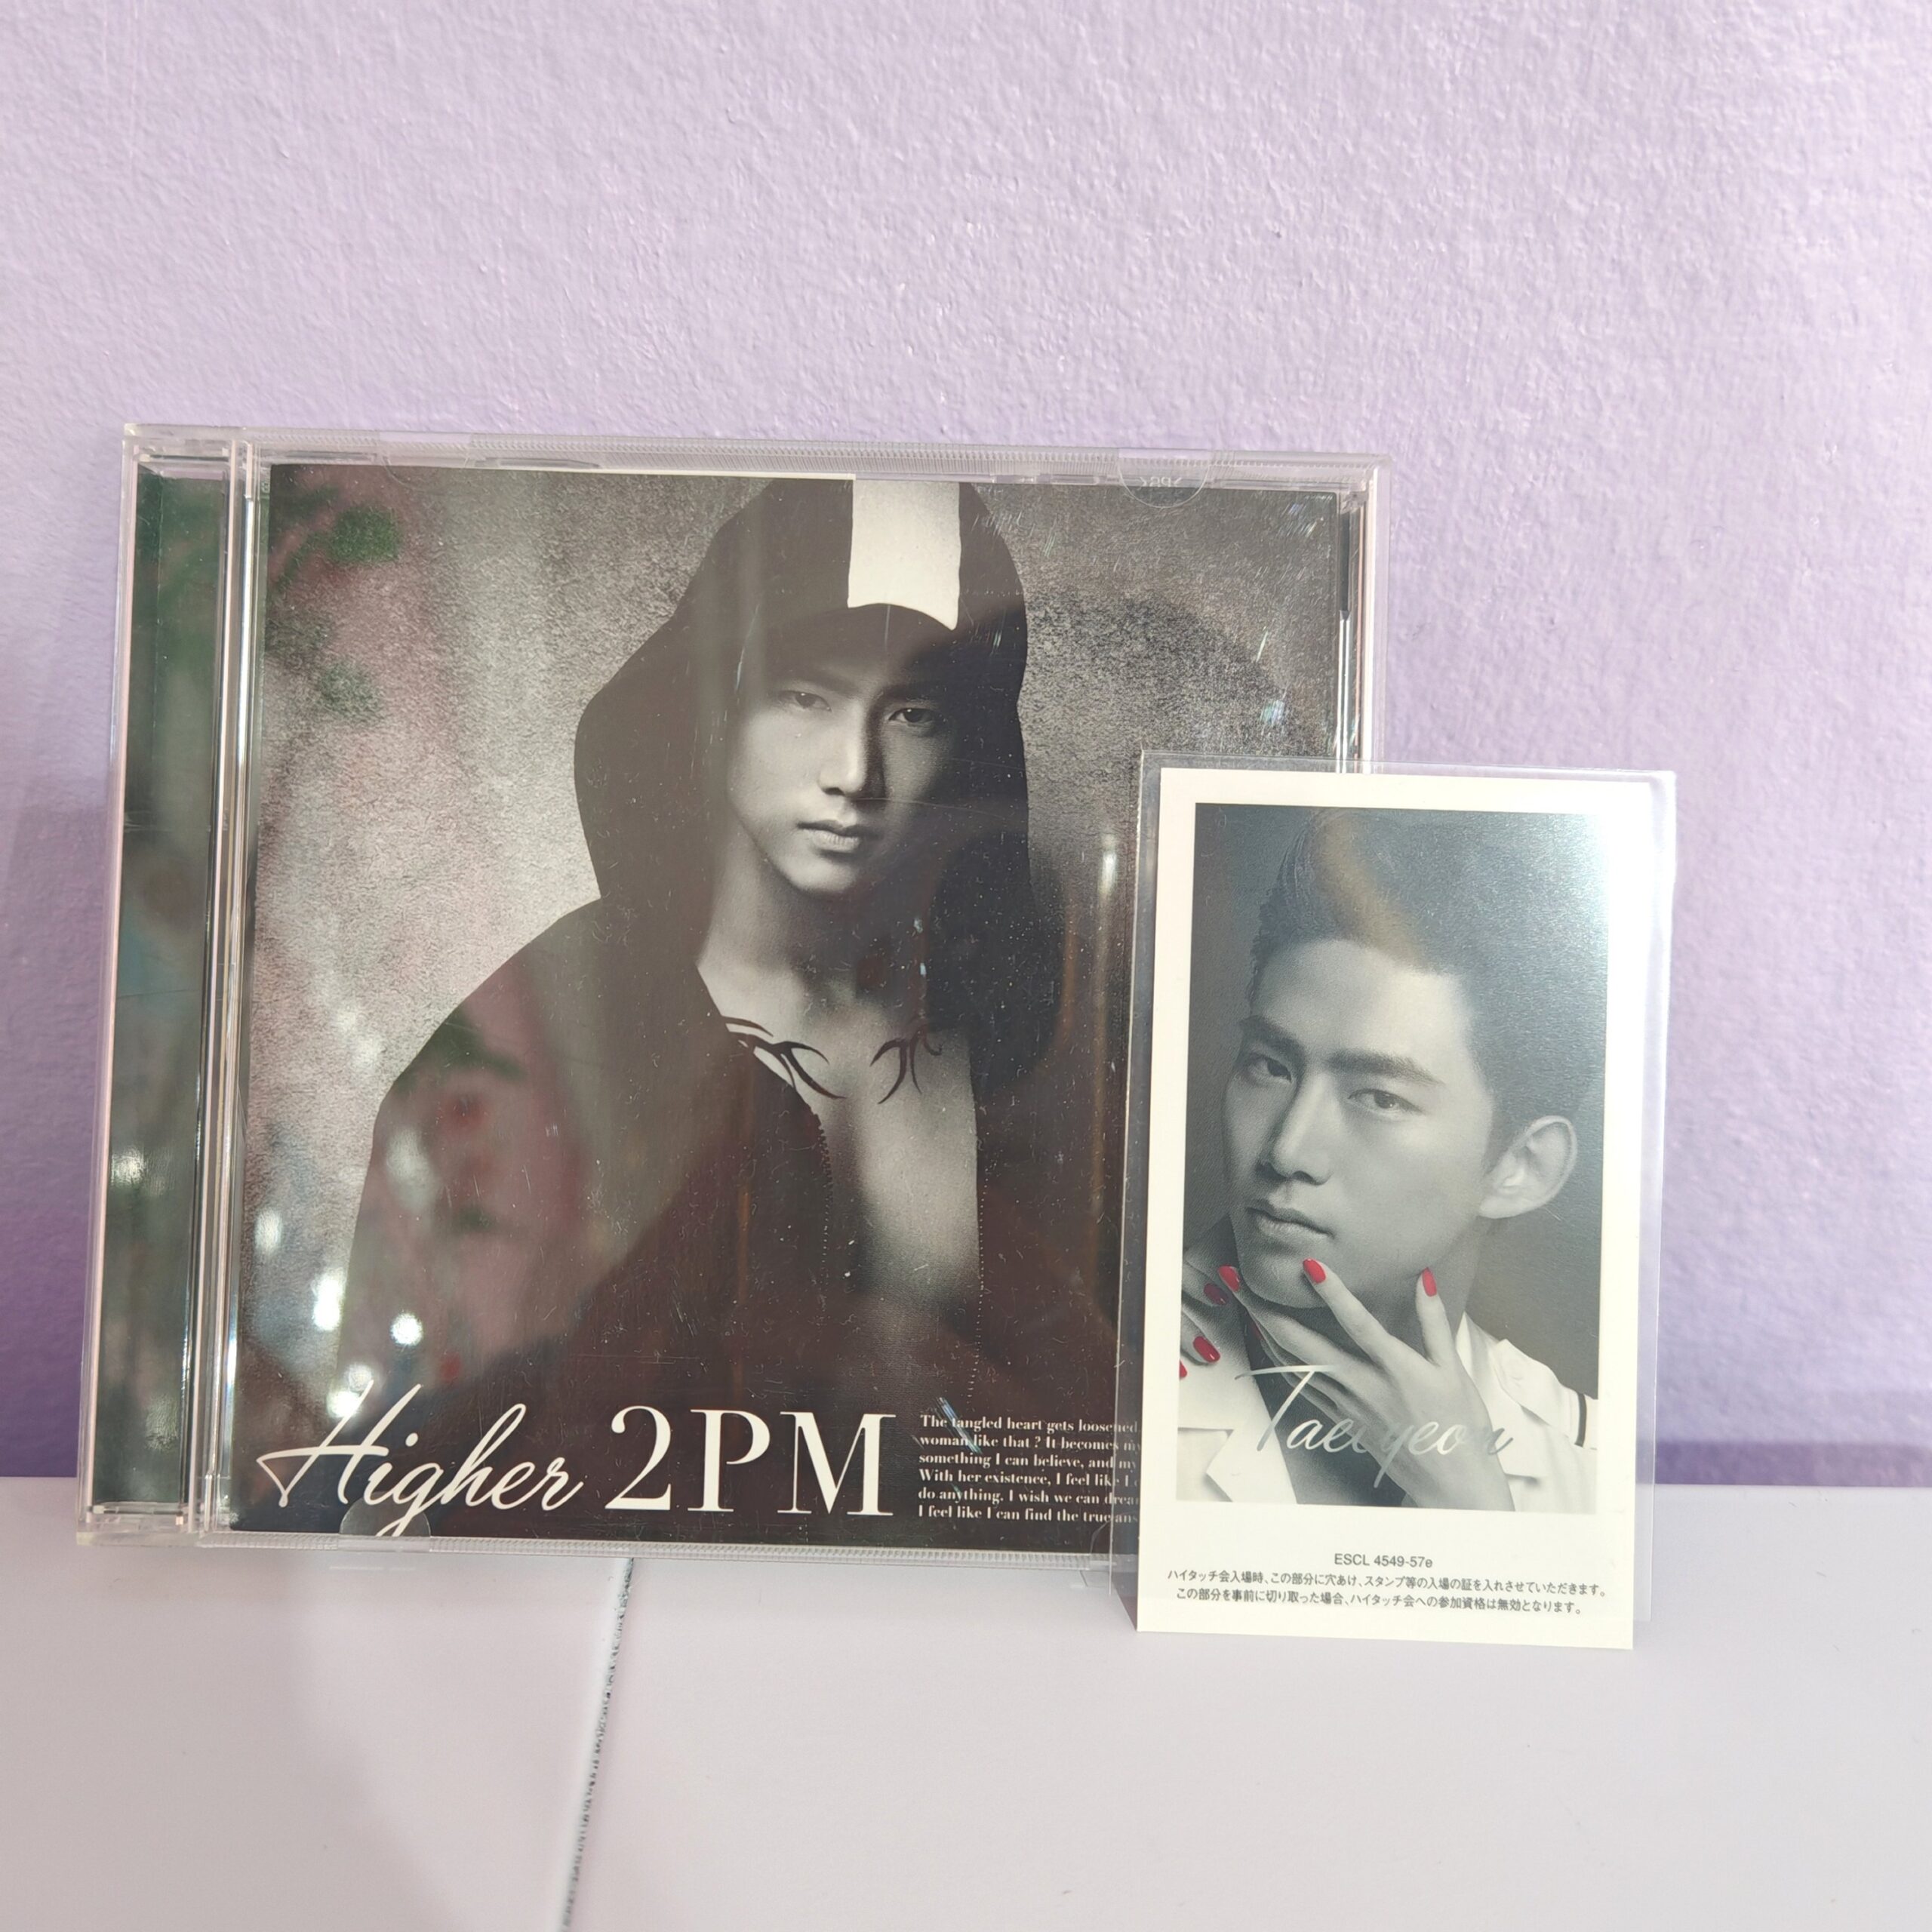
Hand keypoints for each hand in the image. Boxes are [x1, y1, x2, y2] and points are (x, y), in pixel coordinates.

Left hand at [1215, 1260, 1515, 1510]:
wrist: (1451, 1484)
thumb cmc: (1461, 1426)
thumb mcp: (1454, 1371)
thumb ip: (1434, 1322)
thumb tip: (1423, 1278)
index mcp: (1395, 1369)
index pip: (1358, 1325)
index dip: (1334, 1294)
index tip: (1309, 1265)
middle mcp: (1363, 1386)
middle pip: (1302, 1344)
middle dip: (1265, 1309)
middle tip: (1234, 1278)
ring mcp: (1346, 1404)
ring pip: (1293, 1364)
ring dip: (1263, 1330)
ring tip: (1240, 1299)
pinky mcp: (1340, 1418)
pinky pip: (1301, 1385)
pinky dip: (1279, 1359)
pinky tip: (1265, 1340)